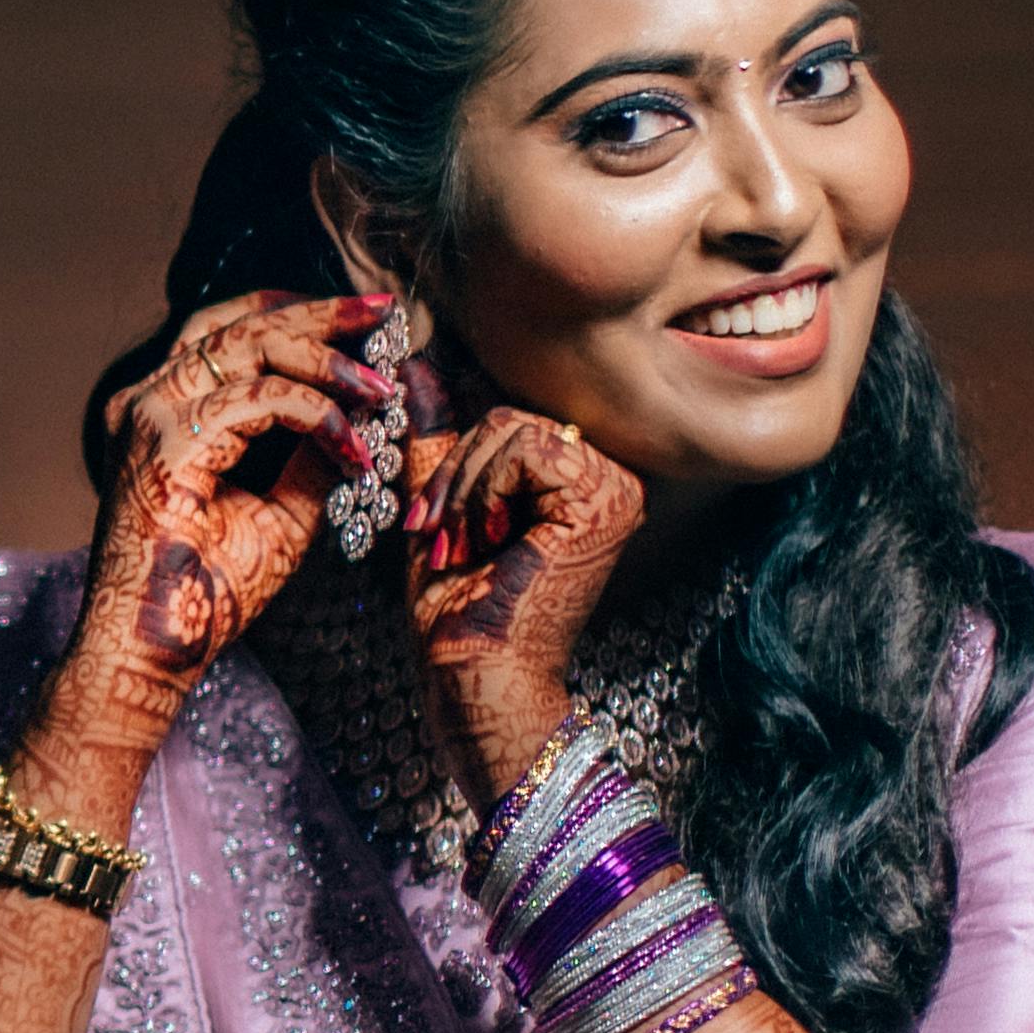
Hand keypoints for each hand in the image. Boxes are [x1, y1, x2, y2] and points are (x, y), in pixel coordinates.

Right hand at [54, 290, 375, 764]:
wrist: (157, 647)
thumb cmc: (211, 591)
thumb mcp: (284, 508)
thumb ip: (315, 453)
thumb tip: (368, 406)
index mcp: (170, 411)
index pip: (234, 332)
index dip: (301, 315)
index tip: (366, 320)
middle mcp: (151, 401)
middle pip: (244, 325)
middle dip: (324, 315)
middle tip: (386, 314)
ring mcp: (152, 417)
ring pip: (253, 348)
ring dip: (330, 362)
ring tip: (383, 385)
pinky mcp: (164, 444)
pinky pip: (261, 401)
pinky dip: (318, 416)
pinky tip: (354, 447)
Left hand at [393, 403, 648, 794]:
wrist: (473, 667)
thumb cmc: (456, 604)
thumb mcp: (439, 505)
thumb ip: (438, 438)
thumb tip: (417, 365)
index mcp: (578, 479)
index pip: (503, 422)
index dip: (454, 465)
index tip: (432, 526)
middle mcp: (610, 477)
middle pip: (506, 418)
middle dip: (454, 477)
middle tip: (442, 539)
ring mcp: (615, 486)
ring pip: (512, 428)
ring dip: (464, 490)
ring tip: (464, 546)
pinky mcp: (605, 499)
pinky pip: (526, 448)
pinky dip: (486, 492)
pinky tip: (490, 541)